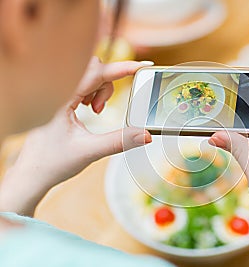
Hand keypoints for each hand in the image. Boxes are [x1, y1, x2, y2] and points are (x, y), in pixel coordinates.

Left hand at [0, 57, 152, 215]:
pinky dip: (92, 92)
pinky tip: (87, 108)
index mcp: (60, 99)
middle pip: (93, 69)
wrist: (31, 174)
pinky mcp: (59, 98)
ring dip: (100, 90)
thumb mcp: (90, 151)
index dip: (122, 68)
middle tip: (100, 109)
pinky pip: (81, 83)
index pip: (97, 73)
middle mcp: (57, 91)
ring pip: (89, 75)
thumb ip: (120, 141)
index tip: (142, 66)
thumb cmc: (51, 163)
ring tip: (94, 111)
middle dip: (106, 85)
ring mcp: (57, 93)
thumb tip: (145, 135)